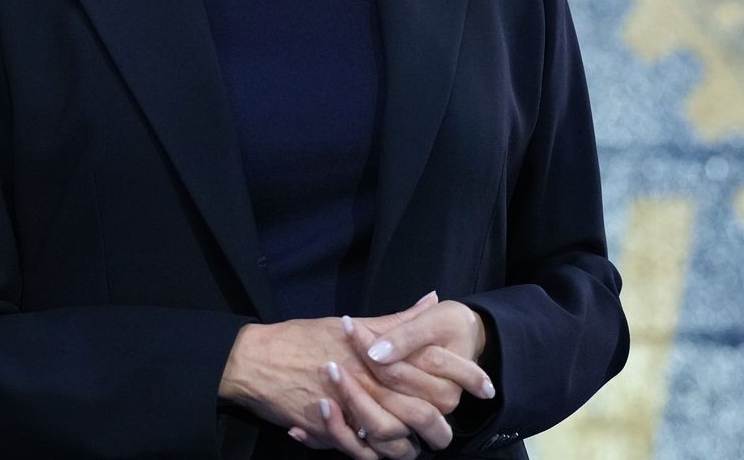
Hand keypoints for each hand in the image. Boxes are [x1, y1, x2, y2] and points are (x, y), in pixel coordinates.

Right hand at [221, 295, 479, 457]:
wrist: (257, 360)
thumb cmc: (304, 337)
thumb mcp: (355, 324)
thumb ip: (397, 320)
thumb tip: (431, 300)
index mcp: (381, 354)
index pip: (436, 368)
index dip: (466, 378)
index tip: (486, 386)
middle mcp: (371, 382)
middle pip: (424, 411)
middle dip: (443, 424)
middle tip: (451, 428)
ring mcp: (352, 409)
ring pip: (398, 439)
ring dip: (412, 445)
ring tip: (422, 444)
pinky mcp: (333, 430)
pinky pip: (365, 452)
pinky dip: (378, 454)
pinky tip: (388, 450)